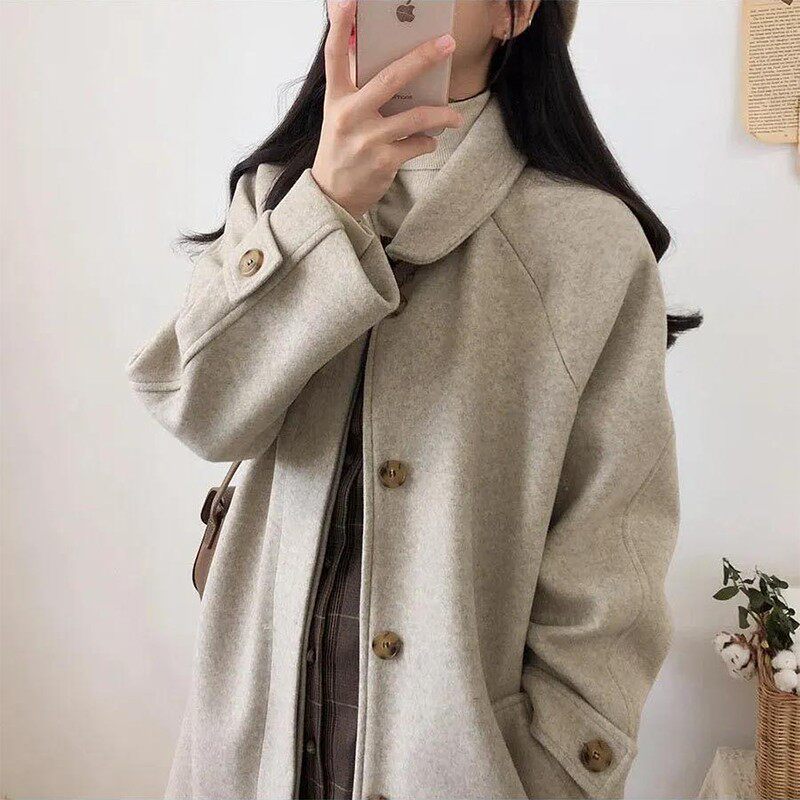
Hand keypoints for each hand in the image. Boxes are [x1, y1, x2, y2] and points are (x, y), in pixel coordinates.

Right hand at [311, 0, 462, 219]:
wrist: (333, 194)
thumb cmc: (342, 146)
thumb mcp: (339, 113)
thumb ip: (354, 84)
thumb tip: (362, 46)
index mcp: (336, 98)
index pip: (334, 55)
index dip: (340, 24)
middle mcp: (349, 115)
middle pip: (392, 78)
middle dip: (423, 57)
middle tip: (448, 43)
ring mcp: (368, 139)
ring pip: (416, 116)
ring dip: (442, 114)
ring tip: (454, 116)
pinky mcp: (384, 161)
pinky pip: (418, 143)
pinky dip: (428, 142)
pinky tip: (428, 141)